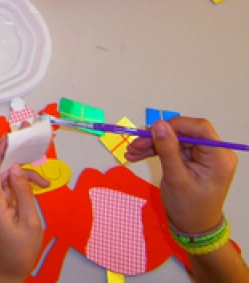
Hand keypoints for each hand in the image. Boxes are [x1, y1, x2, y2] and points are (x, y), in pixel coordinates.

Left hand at [0, 138, 44, 281]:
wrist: (6, 269)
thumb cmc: (19, 250)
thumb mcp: (29, 221)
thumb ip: (23, 192)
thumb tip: (18, 168)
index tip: (7, 137)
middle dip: (17, 161)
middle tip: (32, 149)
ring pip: (4, 179)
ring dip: (22, 177)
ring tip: (44, 184)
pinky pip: (4, 188)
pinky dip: (18, 186)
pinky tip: (36, 189)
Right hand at [126, 118, 236, 234]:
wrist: (193, 227)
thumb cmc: (189, 207)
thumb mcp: (176, 179)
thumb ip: (167, 149)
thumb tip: (158, 123)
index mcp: (218, 157)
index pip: (199, 128)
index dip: (175, 125)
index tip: (151, 131)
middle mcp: (214, 152)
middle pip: (183, 132)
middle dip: (157, 137)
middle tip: (134, 145)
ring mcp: (203, 155)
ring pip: (174, 138)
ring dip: (152, 143)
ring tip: (131, 152)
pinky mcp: (192, 158)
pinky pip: (172, 147)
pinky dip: (155, 150)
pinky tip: (138, 155)